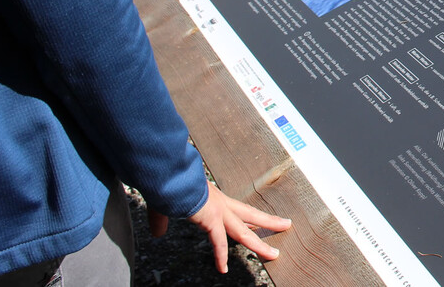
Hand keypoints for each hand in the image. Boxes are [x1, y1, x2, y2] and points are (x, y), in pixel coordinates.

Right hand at [150, 182, 292, 273]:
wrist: (166, 174)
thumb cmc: (166, 184)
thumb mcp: (165, 206)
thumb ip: (162, 220)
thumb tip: (157, 233)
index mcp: (213, 197)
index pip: (237, 210)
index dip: (249, 218)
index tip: (260, 222)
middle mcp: (220, 203)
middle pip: (251, 215)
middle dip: (269, 222)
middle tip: (285, 225)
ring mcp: (218, 211)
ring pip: (244, 231)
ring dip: (260, 243)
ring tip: (274, 254)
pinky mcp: (210, 218)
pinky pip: (218, 242)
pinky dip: (220, 256)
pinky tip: (223, 269)